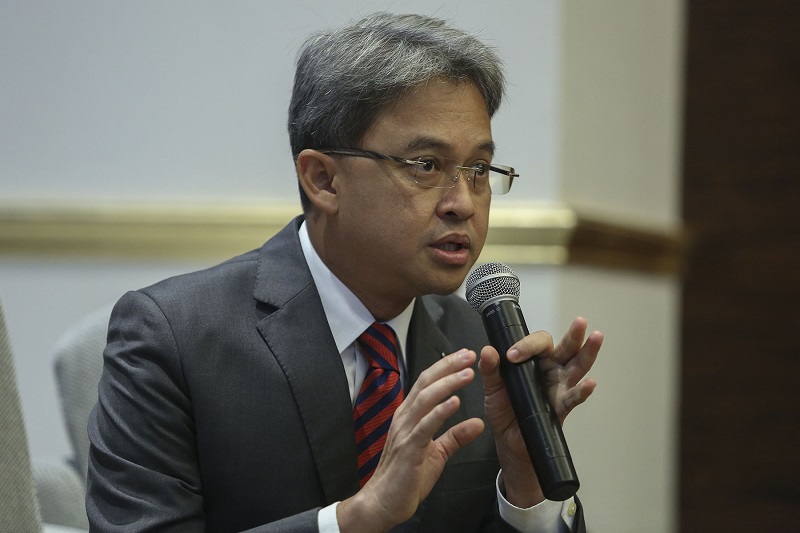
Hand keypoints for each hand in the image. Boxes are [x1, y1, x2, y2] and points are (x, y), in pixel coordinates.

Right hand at [337, 349, 485, 532]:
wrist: (384, 502)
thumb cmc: (407, 477)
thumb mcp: (438, 453)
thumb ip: (456, 436)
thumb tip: (477, 422)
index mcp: (410, 416)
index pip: (428, 383)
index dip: (446, 368)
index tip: (466, 356)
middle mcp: (405, 418)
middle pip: (426, 383)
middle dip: (448, 367)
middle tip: (469, 354)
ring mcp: (405, 432)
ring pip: (425, 399)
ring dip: (447, 384)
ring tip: (467, 372)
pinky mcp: (409, 449)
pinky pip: (425, 426)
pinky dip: (440, 411)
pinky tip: (455, 402)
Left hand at [478, 317, 601, 506]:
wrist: (508, 440)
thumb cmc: (503, 410)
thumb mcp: (492, 388)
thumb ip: (490, 369)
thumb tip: (488, 350)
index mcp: (534, 361)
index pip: (537, 344)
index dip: (526, 345)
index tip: (512, 355)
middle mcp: (550, 371)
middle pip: (565, 349)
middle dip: (574, 335)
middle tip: (580, 322)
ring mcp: (559, 388)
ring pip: (577, 367)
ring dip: (588, 353)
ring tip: (596, 337)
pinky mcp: (561, 408)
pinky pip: (574, 398)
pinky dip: (583, 391)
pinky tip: (590, 383)